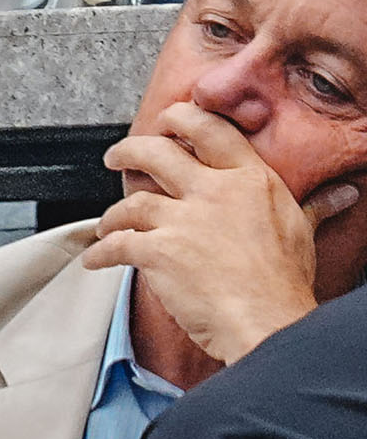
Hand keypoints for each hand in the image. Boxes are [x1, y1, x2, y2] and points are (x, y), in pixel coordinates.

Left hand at [85, 105, 362, 364]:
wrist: (266, 319)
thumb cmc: (284, 281)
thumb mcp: (302, 232)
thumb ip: (314, 207)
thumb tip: (343, 193)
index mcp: (250, 180)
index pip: (211, 131)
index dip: (182, 119)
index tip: (167, 120)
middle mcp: (214, 192)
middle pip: (157, 152)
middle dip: (129, 151)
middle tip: (115, 157)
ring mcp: (183, 220)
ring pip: (131, 202)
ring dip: (112, 215)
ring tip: (106, 224)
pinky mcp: (157, 251)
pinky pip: (116, 244)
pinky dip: (100, 252)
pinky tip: (96, 259)